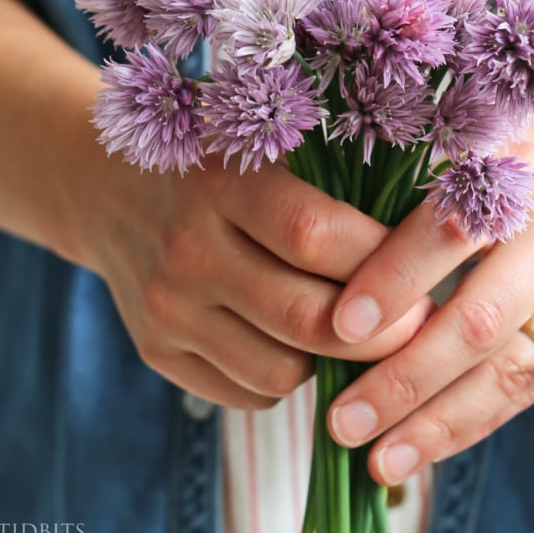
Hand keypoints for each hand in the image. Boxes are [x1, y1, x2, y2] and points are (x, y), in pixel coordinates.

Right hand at [81, 156, 430, 409]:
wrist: (106, 186)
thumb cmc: (214, 154)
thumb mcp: (258, 138)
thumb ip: (328, 172)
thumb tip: (427, 224)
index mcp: (221, 182)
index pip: (316, 235)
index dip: (383, 258)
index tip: (425, 262)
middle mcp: (187, 249)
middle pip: (305, 317)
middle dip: (381, 333)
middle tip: (421, 322)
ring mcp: (167, 308)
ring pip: (281, 371)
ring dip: (332, 360)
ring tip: (357, 327)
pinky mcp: (156, 351)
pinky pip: (247, 394)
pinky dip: (288, 377)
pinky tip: (298, 339)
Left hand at [325, 75, 533, 485]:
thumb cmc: (517, 159)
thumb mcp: (474, 147)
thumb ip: (414, 191)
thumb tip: (325, 263)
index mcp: (514, 171)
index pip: (448, 230)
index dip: (393, 278)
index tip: (339, 322)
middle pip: (480, 318)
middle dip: (406, 377)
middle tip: (340, 418)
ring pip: (507, 370)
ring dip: (436, 423)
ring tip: (375, 458)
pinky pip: (528, 390)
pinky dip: (471, 425)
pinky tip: (420, 451)